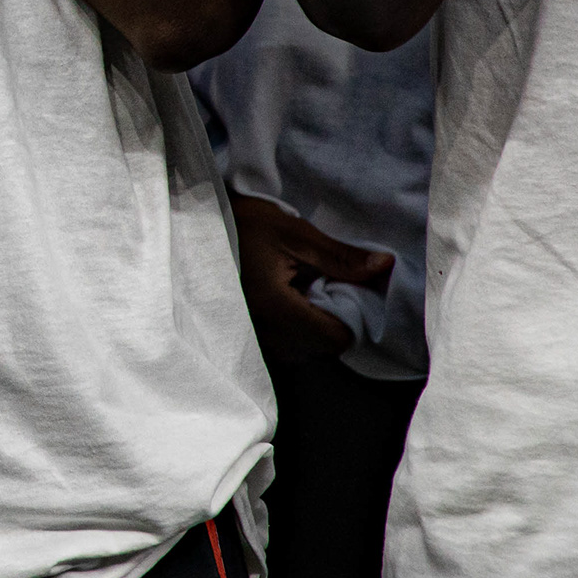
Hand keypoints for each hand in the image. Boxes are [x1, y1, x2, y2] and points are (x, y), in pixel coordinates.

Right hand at [231, 194, 391, 360]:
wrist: (192, 228)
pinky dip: (293, 330)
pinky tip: (284, 302)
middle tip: (321, 286)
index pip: (336, 338)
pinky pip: (284, 347)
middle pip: (322, 349)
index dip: (351, 316)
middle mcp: (263, 333)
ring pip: (303, 351)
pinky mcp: (244, 337)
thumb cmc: (242, 225)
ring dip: (312, 327)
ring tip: (300, 292)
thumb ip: (340, 257)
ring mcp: (251, 338)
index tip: (343, 289)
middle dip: (332, 322)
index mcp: (276, 308)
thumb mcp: (294, 233)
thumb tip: (386, 266)